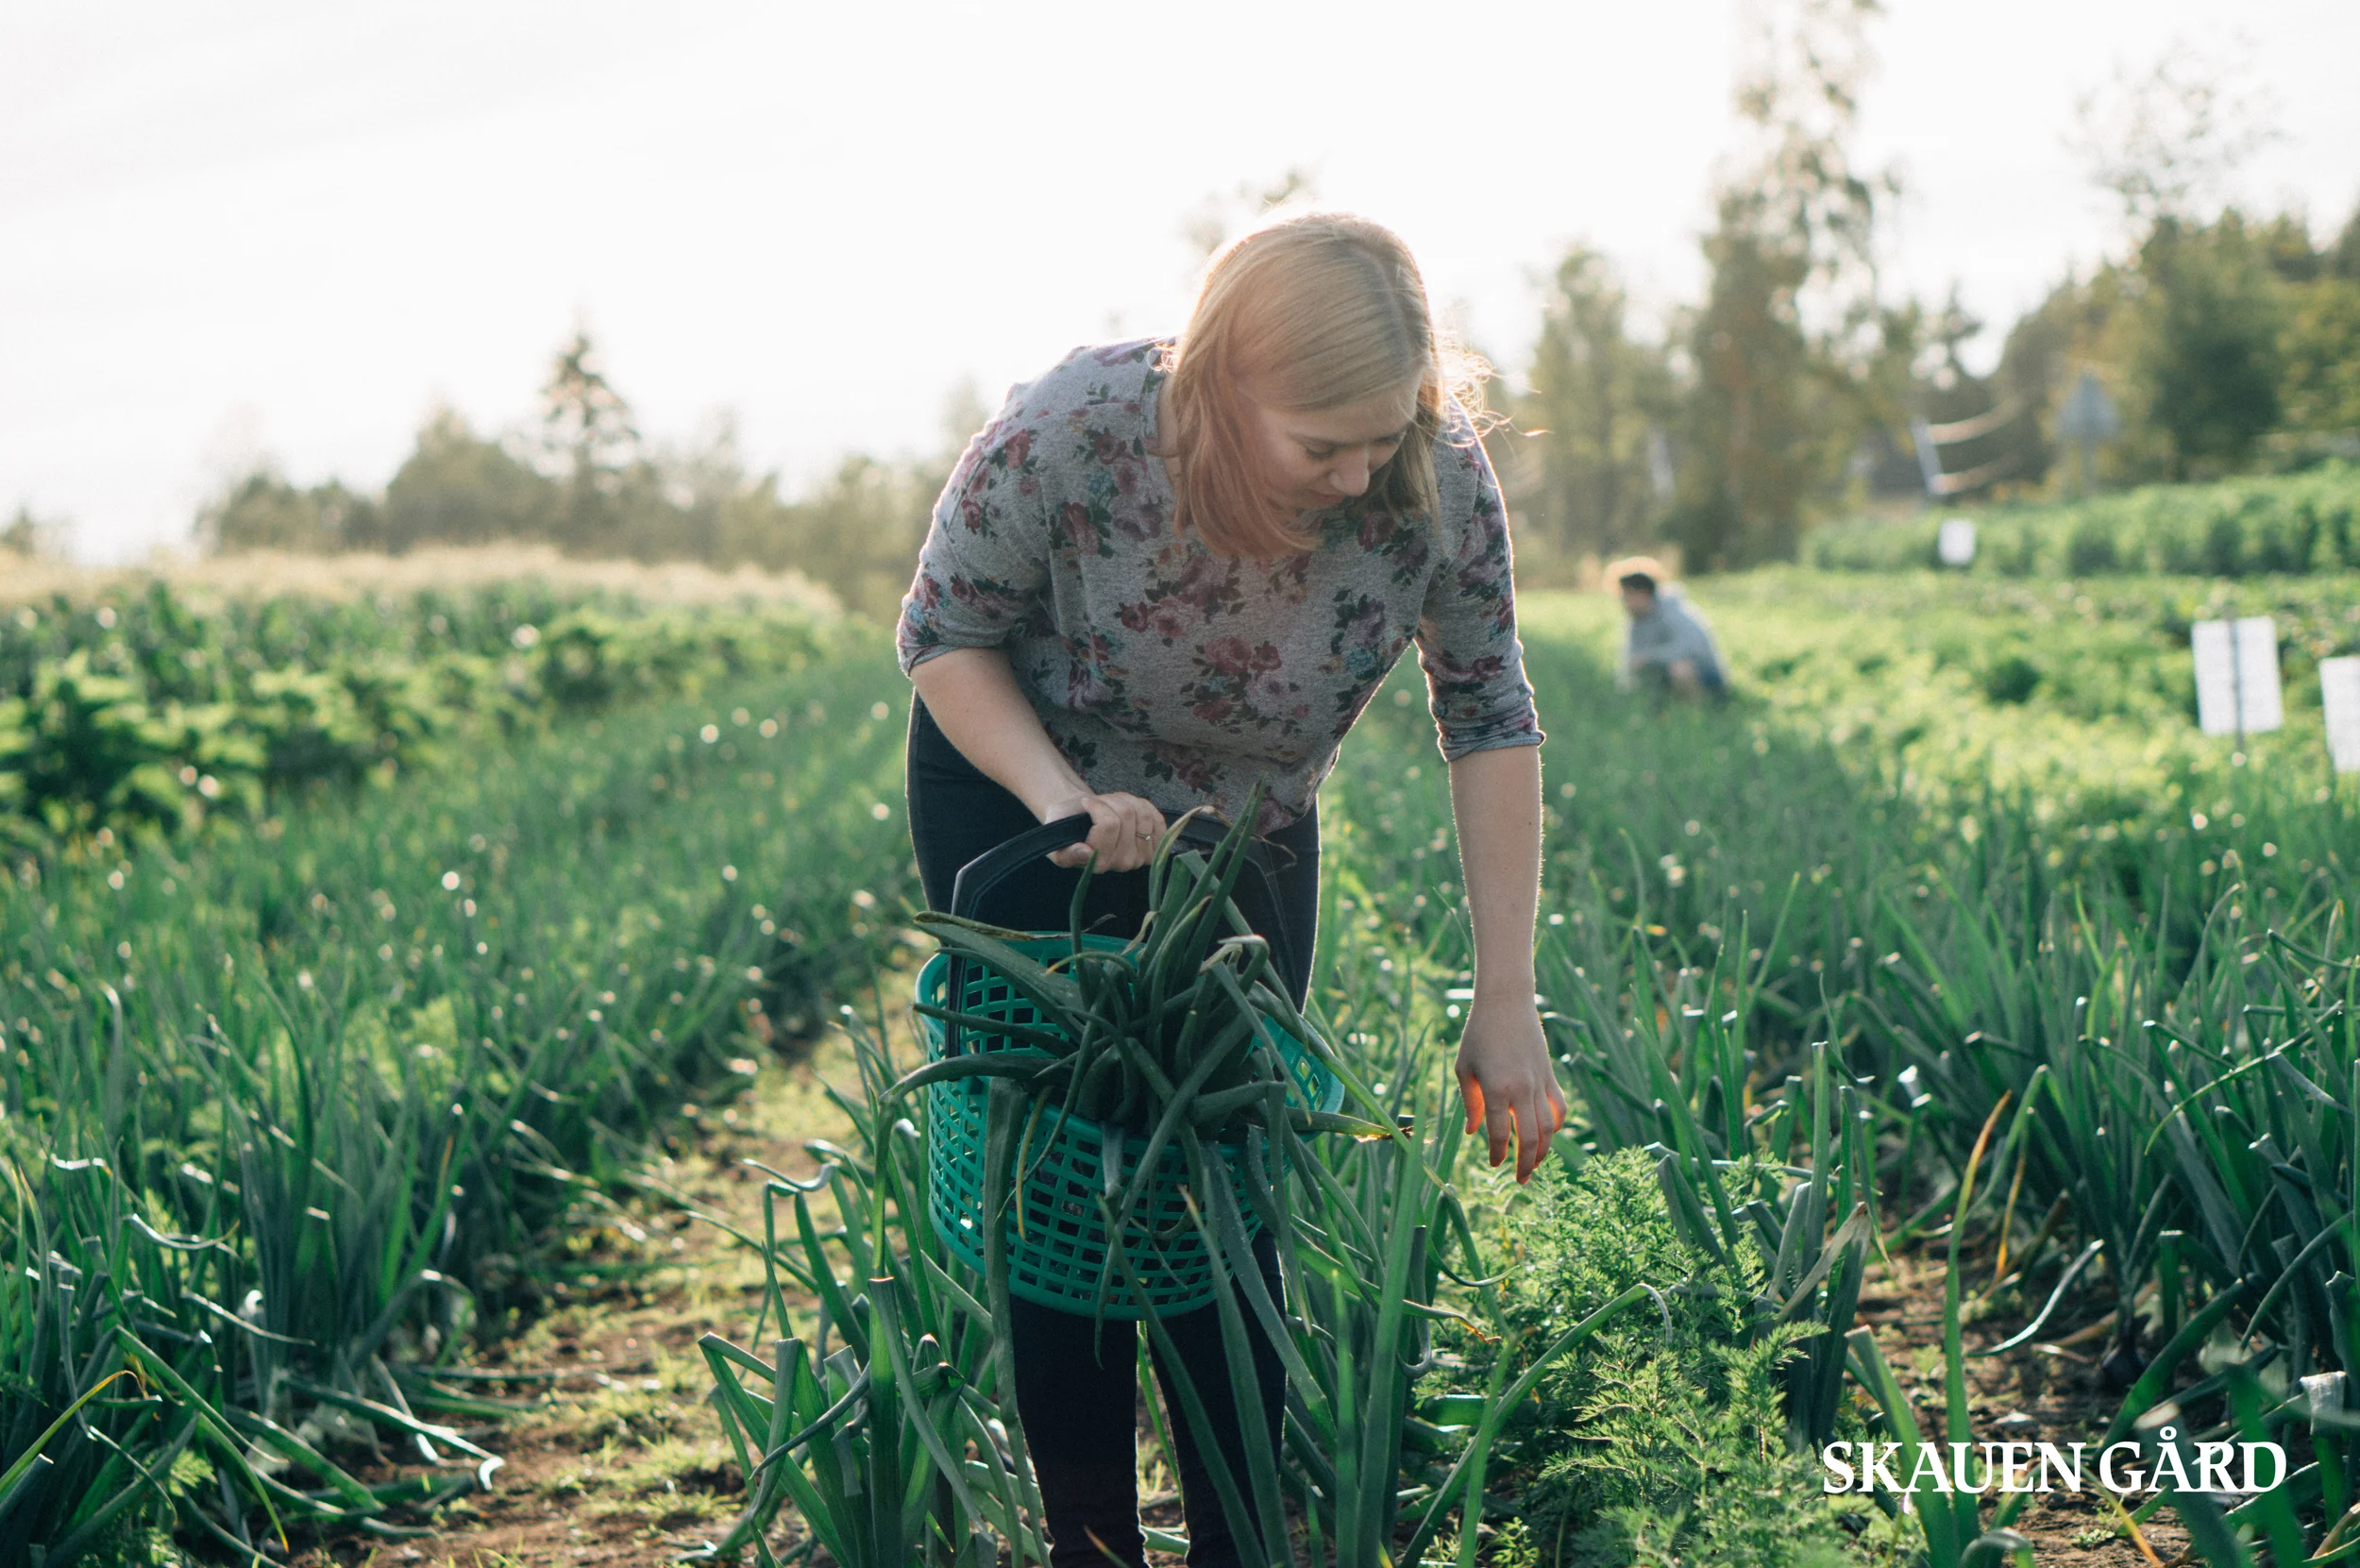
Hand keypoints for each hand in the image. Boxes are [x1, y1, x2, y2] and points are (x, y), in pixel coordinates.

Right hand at [1037, 790, 1167, 872]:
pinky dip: (1142, 806)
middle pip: (1127, 816)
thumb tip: (1085, 852)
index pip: (1109, 824)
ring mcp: (1142, 855)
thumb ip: (1067, 853)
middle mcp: (1123, 863)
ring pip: (1142, 813)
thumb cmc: (1067, 827)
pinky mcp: (1156, 845)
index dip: (1097, 806)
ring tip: (1111, 805)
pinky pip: (1158, 818)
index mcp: (1099, 863)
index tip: (1086, 803)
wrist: (1082, 821)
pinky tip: (1128, 809)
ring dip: (1125, 801)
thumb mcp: (1056, 842)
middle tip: (1098, 803)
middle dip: (1110, 801)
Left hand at [1453, 995, 1566, 1182]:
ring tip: (1535, 1165)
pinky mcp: (1550, 1075)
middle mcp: (1521, 1089)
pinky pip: (1559, 1107)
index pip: (1500, 1134)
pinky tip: (1548, 1135)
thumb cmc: (1478, 1035)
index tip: (1494, 1164)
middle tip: (1521, 1180)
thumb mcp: (1465, 1069)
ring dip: (1543, 1150)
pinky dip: (1556, 1125)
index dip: (1498, 1154)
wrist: (1506, 1004)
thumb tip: (1473, 1133)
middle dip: (1525, 1163)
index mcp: (1496, 1089)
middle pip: (1529, 1138)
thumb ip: (1470, 1103)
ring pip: (1548, 1127)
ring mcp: (1539, 1083)